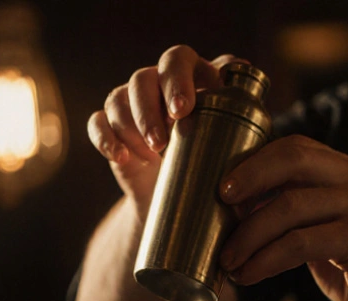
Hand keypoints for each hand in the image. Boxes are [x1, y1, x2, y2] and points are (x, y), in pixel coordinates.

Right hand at [87, 46, 239, 210]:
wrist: (182, 194)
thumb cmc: (215, 160)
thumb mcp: (235, 141)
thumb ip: (243, 123)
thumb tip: (250, 105)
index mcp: (190, 76)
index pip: (178, 60)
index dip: (177, 81)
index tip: (182, 111)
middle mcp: (157, 83)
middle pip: (142, 78)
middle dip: (149, 110)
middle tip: (162, 141)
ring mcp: (131, 104)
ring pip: (118, 99)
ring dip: (131, 127)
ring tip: (151, 155)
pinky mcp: (110, 127)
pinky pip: (97, 123)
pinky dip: (106, 139)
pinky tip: (121, 157)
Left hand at [218, 135, 347, 300]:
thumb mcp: (324, 234)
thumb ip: (293, 217)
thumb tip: (235, 213)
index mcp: (346, 173)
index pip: (294, 147)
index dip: (253, 161)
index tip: (220, 187)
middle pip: (292, 159)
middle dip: (247, 178)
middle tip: (217, 205)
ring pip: (288, 206)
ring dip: (248, 235)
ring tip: (227, 260)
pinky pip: (299, 242)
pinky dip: (265, 259)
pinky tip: (248, 275)